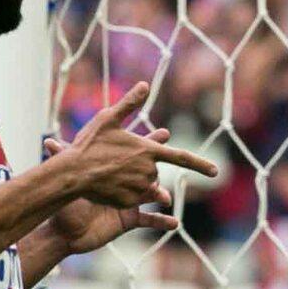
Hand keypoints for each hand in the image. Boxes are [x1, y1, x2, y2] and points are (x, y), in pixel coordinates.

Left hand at [41, 136, 178, 252]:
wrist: (64, 231)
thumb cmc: (64, 203)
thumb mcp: (65, 179)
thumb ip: (60, 159)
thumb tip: (46, 141)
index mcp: (113, 171)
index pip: (135, 153)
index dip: (150, 143)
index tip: (165, 134)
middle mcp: (124, 184)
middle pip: (148, 173)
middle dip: (157, 169)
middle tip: (174, 160)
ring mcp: (128, 202)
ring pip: (151, 195)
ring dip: (161, 195)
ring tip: (164, 198)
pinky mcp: (129, 220)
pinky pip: (150, 221)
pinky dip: (162, 222)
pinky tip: (174, 224)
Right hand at [52, 81, 218, 211]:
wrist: (71, 173)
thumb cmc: (89, 144)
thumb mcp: (108, 119)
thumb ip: (129, 104)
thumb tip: (144, 85)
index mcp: (149, 151)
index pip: (181, 158)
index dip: (200, 165)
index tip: (215, 172)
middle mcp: (148, 171)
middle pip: (153, 170)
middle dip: (141, 166)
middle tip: (118, 161)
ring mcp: (139, 189)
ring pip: (144, 184)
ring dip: (132, 178)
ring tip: (111, 171)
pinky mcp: (128, 203)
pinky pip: (132, 197)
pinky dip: (123, 190)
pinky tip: (108, 183)